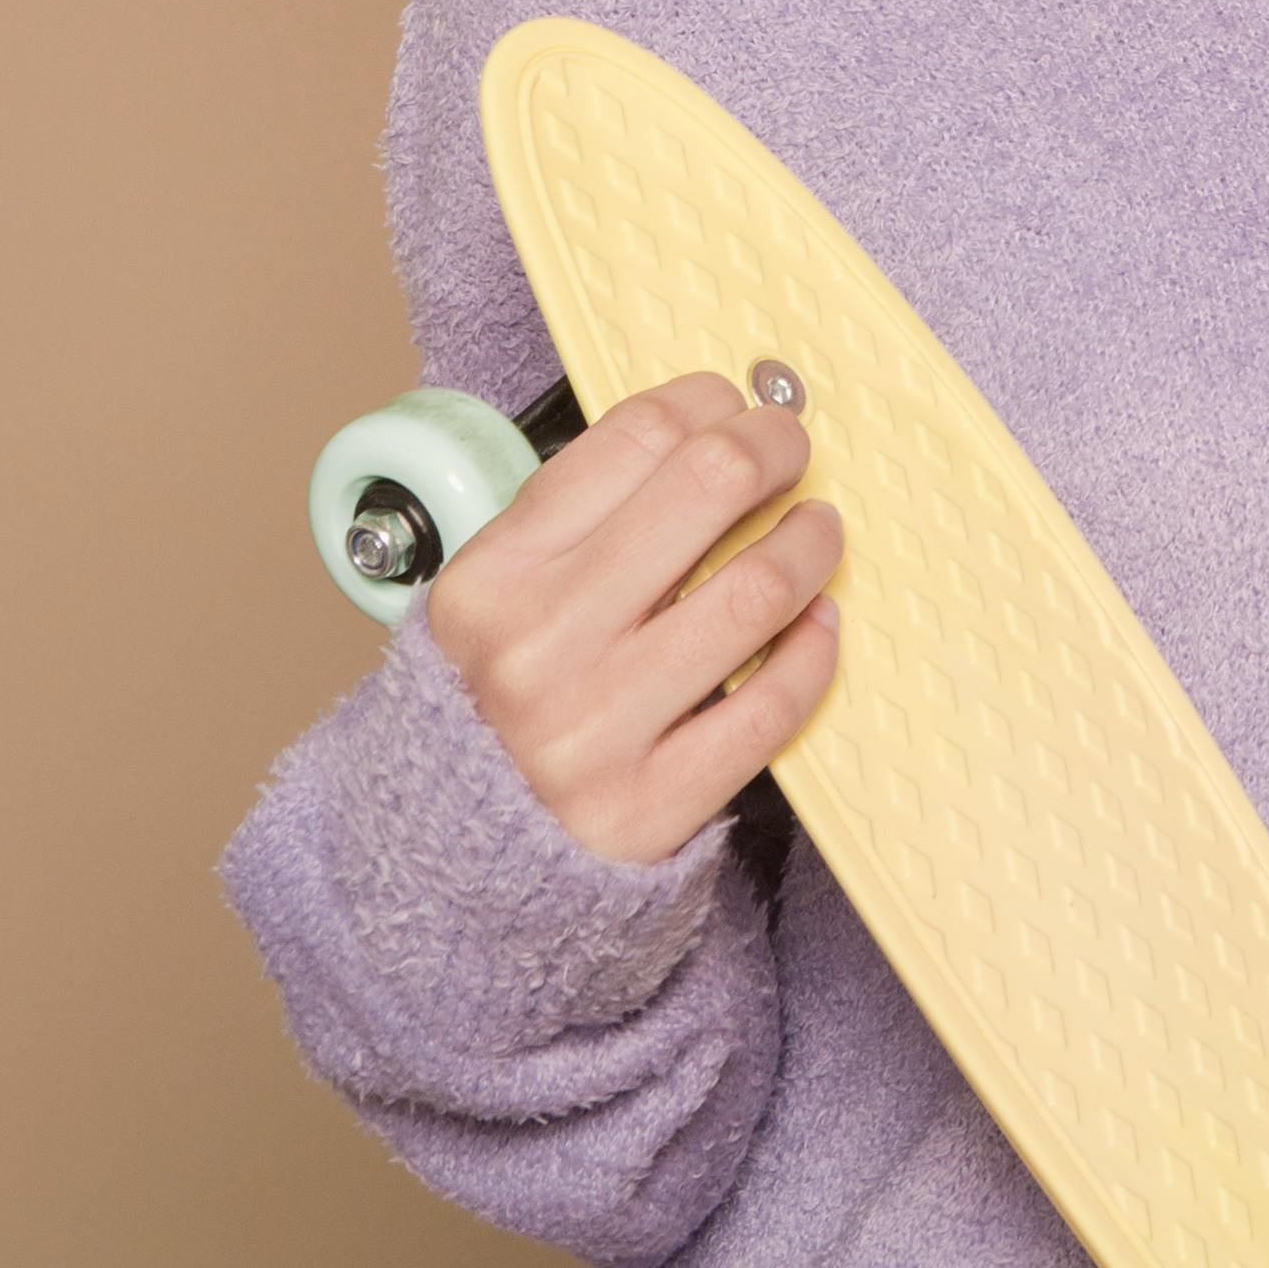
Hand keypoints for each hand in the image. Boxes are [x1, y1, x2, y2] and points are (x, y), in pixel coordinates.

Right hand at [425, 370, 842, 864]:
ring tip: (815, 530)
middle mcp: (534, 651)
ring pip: (755, 590)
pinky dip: (814, 649)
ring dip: (808, 543)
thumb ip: (580, 520)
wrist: (451, 866)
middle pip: (707, 486)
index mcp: (488, 582)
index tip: (732, 404)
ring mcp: (593, 732)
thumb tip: (708, 426)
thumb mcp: (494, 602)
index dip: (705, 402)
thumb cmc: (491, 706)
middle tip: (791, 447)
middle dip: (773, 446)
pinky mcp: (649, 806)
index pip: (632, 438)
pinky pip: (771, 703)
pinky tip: (817, 622)